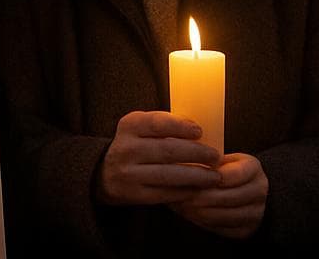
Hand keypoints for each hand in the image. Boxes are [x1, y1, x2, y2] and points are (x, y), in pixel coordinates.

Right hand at [95, 111, 221, 207]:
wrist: (103, 174)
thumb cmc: (133, 145)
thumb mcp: (140, 128)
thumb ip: (163, 124)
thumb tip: (198, 129)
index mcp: (130, 126)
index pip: (158, 123)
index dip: (181, 127)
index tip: (200, 131)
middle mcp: (127, 148)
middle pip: (168, 150)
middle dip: (197, 154)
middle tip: (216, 156)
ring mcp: (129, 173)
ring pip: (169, 175)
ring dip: (197, 176)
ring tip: (214, 176)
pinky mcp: (134, 194)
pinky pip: (165, 193)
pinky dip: (185, 191)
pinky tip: (198, 189)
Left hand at [171, 153, 267, 239]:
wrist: (244, 188)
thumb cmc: (224, 168)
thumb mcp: (221, 157)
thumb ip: (208, 159)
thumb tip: (183, 161)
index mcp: (254, 168)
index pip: (234, 174)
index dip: (211, 177)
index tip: (191, 176)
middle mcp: (260, 191)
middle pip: (228, 197)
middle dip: (201, 197)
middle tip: (179, 194)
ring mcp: (256, 212)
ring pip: (224, 216)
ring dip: (199, 212)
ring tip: (180, 205)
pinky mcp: (247, 230)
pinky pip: (223, 229)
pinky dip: (203, 223)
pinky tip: (190, 214)